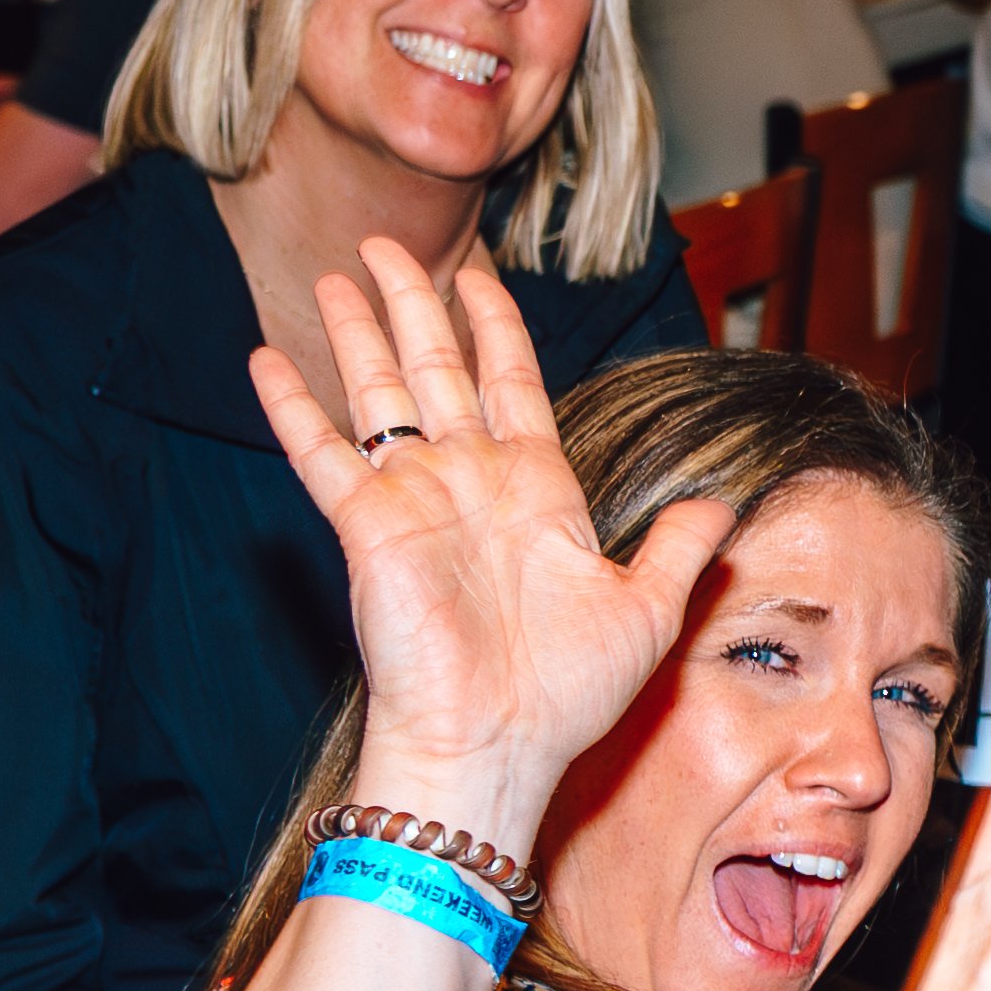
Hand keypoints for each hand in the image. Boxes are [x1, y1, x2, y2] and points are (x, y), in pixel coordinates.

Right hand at [242, 238, 722, 858]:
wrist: (498, 743)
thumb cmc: (566, 693)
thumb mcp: (648, 609)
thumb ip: (679, 547)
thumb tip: (726, 501)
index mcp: (535, 490)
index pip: (510, 382)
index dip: (493, 327)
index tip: (476, 276)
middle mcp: (470, 482)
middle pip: (436, 369)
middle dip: (414, 305)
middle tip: (386, 247)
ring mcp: (415, 498)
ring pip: (379, 392)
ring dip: (357, 332)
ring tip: (333, 275)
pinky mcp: (368, 524)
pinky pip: (323, 452)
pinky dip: (293, 406)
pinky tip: (264, 357)